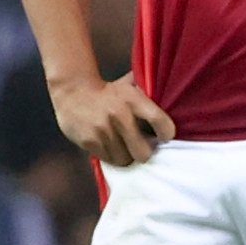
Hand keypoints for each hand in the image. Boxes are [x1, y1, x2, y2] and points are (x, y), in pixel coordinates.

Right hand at [52, 72, 175, 165]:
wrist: (72, 91)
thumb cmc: (109, 91)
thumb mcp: (129, 85)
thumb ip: (149, 92)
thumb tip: (173, 97)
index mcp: (133, 99)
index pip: (159, 122)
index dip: (166, 133)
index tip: (165, 136)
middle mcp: (119, 114)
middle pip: (143, 153)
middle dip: (145, 153)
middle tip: (142, 147)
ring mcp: (103, 130)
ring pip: (125, 159)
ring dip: (127, 155)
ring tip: (124, 145)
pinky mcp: (89, 141)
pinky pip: (108, 160)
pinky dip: (111, 156)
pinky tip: (110, 145)